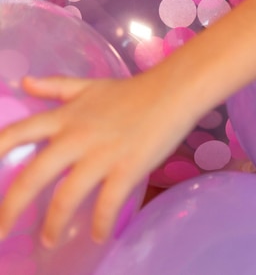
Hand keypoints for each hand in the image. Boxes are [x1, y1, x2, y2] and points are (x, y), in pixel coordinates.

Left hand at [0, 69, 198, 246]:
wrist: (170, 92)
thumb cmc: (129, 91)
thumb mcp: (88, 86)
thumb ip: (55, 86)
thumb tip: (24, 83)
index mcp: (65, 117)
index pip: (18, 134)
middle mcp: (76, 137)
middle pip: (33, 176)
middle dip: (10, 209)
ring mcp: (101, 155)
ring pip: (66, 197)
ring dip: (54, 224)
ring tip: (49, 241)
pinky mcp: (126, 169)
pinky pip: (106, 205)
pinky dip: (100, 224)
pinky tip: (97, 236)